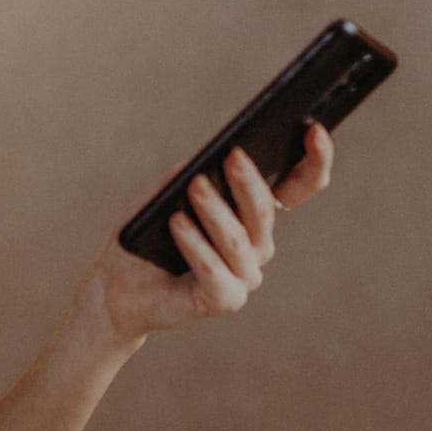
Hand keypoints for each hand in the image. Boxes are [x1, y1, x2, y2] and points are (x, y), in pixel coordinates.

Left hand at [94, 122, 334, 342]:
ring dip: (215, 210)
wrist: (116, 287)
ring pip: (238, 239)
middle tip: (233, 155)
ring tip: (194, 186)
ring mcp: (244, 275)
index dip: (314, 160)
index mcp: (253, 214)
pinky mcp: (224, 300)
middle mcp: (257, 246)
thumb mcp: (167, 192)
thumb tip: (217, 156)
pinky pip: (214, 270)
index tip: (315, 130)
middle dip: (249, 182)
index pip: (299, 185)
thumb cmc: (146, 235)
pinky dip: (194, 244)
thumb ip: (195, 172)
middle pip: (265, 210)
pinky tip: (176, 223)